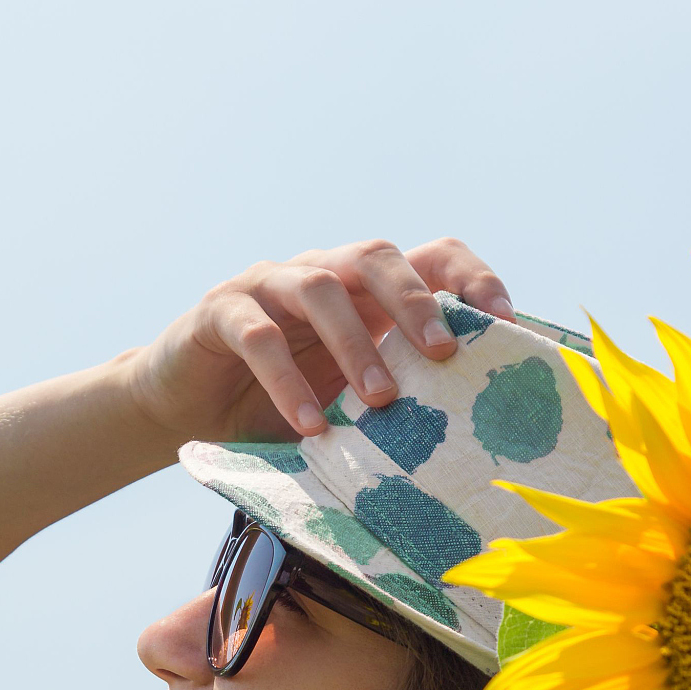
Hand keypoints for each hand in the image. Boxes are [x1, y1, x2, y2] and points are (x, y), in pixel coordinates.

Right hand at [122, 237, 513, 443]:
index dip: (472, 278)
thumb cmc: (282, 405)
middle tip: (445, 354)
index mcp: (365, 288)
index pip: (431, 256)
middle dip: (417, 300)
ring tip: (381, 400)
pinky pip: (257, 336)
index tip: (506, 322)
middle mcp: (320, 271)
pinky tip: (310, 425)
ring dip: (356, 343)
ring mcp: (267, 285)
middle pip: (376, 256)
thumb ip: (401, 395)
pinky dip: (287, 380)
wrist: (185, 409)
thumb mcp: (349, 399)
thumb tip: (483, 433)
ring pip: (320, 288)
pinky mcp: (219, 312)